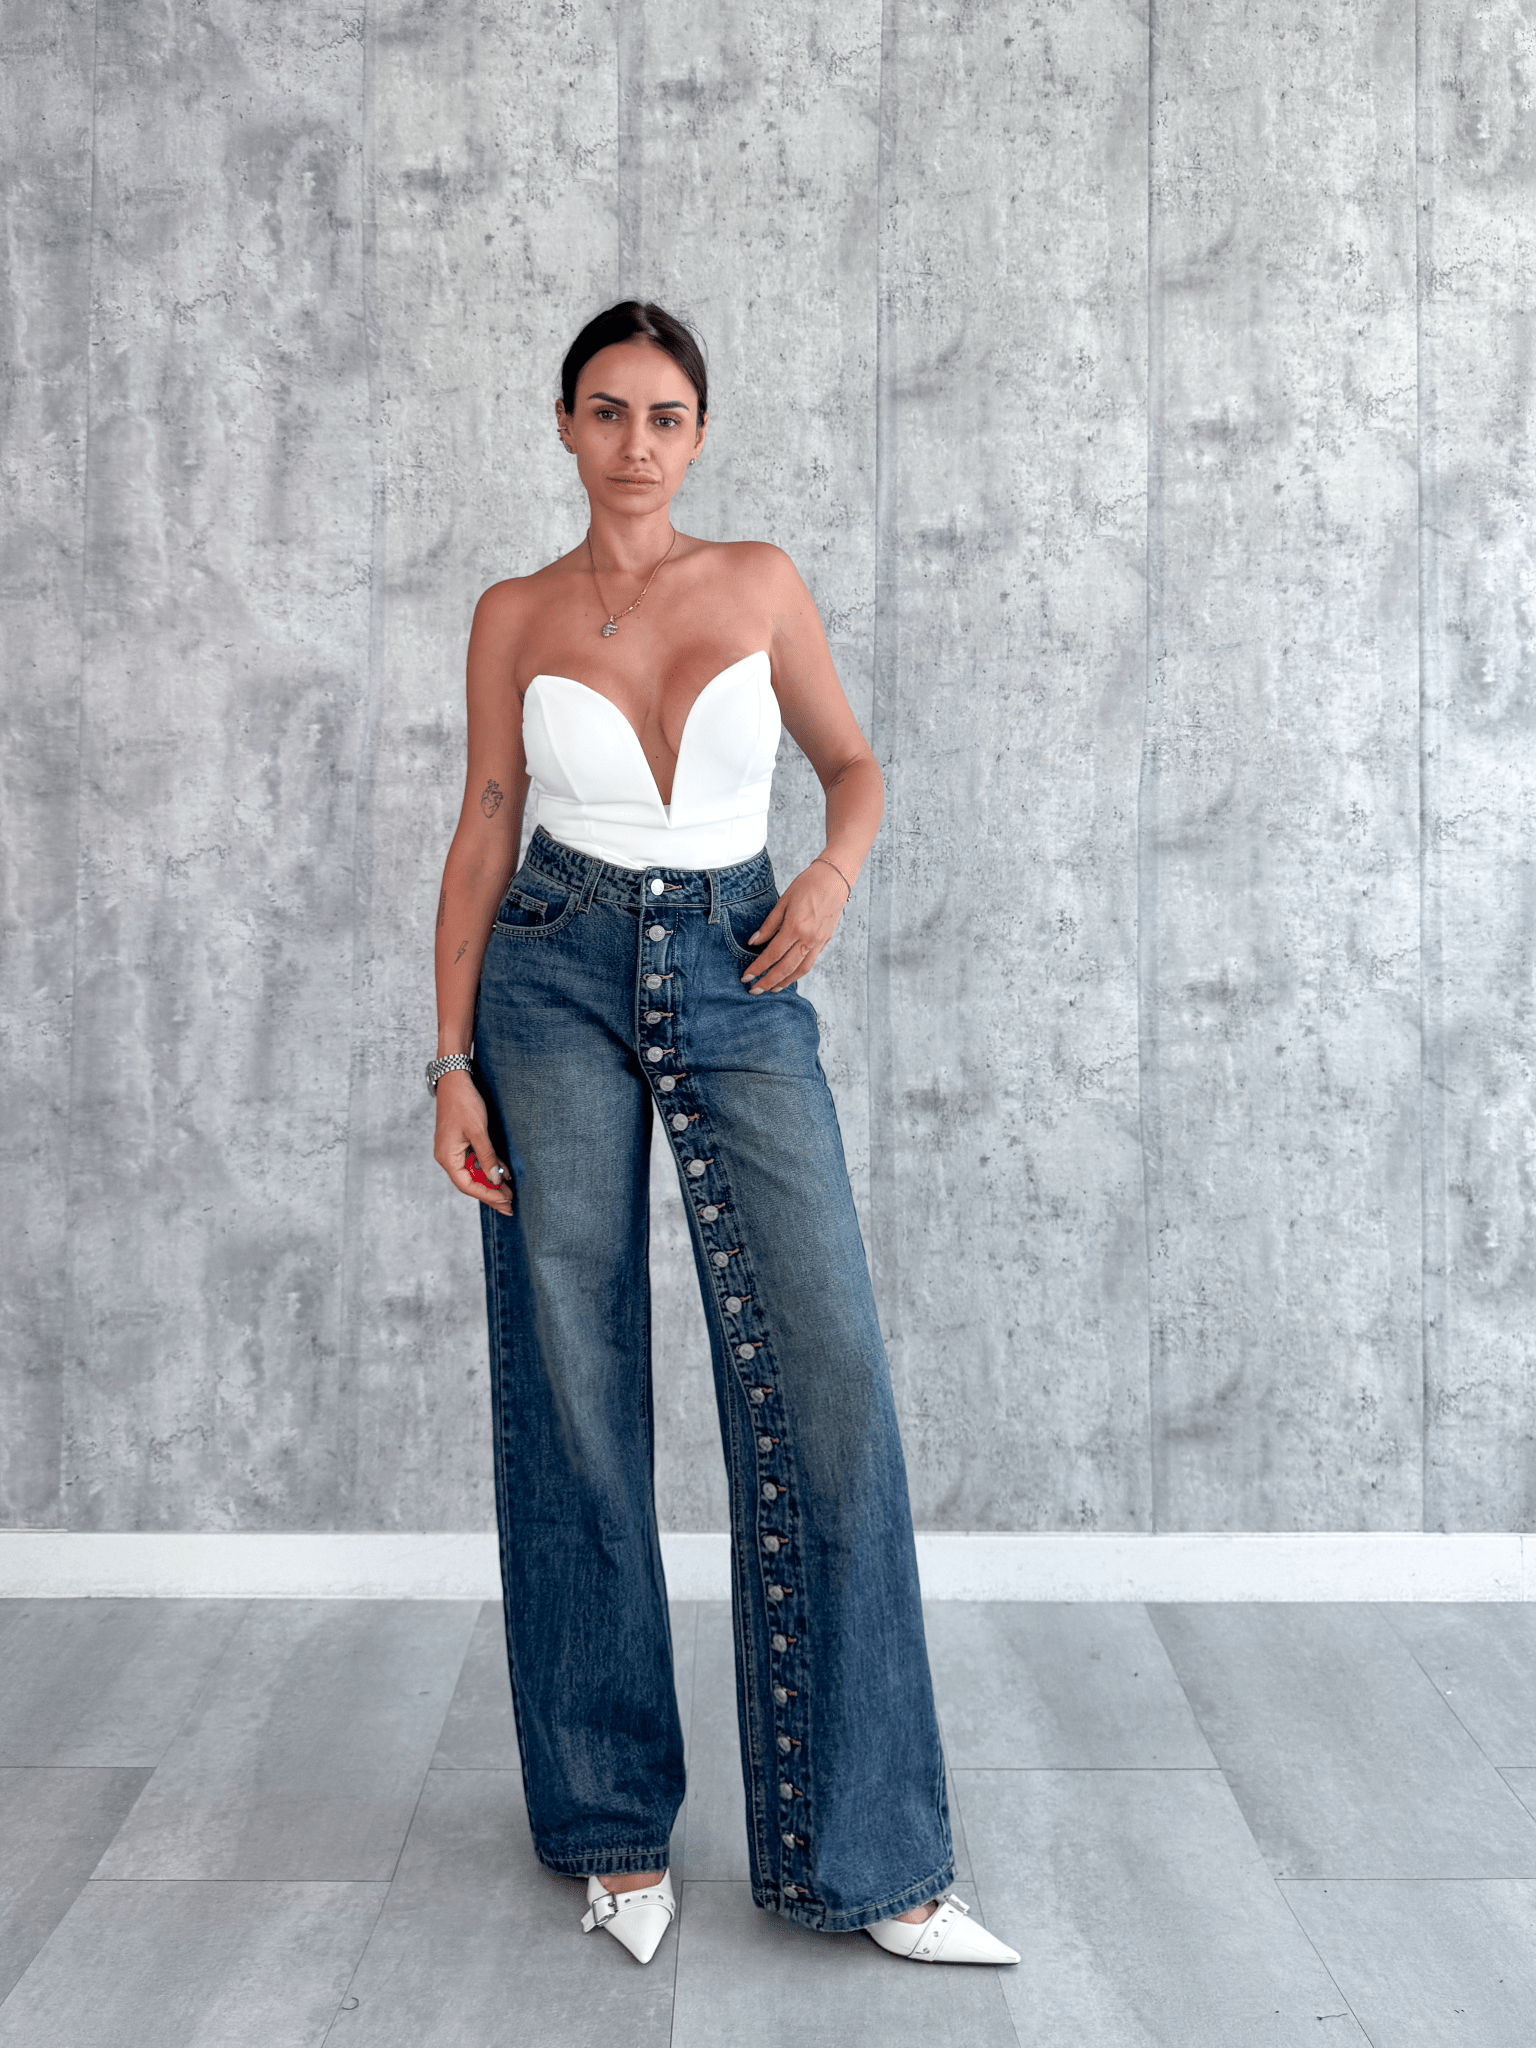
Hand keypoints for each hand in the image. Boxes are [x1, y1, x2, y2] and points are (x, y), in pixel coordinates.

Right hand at [433, 1070, 513, 1212]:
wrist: (455, 1080)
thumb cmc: (463, 1103)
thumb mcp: (478, 1131)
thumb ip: (487, 1157)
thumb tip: (495, 1181)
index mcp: (447, 1157)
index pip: (466, 1185)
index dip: (486, 1195)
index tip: (505, 1201)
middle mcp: (448, 1157)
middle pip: (470, 1183)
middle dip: (491, 1194)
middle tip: (510, 1206)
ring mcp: (454, 1151)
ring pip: (473, 1173)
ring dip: (491, 1183)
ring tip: (510, 1195)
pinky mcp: (461, 1144)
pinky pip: (475, 1161)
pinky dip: (489, 1169)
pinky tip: (504, 1176)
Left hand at [741, 859, 849, 992]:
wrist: (835, 878)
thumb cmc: (808, 884)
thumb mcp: (783, 901)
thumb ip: (769, 925)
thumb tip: (754, 942)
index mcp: (795, 927)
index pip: (772, 954)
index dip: (758, 968)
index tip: (746, 977)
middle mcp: (808, 939)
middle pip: (785, 968)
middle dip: (768, 982)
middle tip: (754, 991)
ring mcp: (818, 942)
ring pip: (800, 970)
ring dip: (785, 982)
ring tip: (772, 989)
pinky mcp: (825, 941)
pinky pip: (810, 962)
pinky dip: (798, 972)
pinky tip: (789, 974)